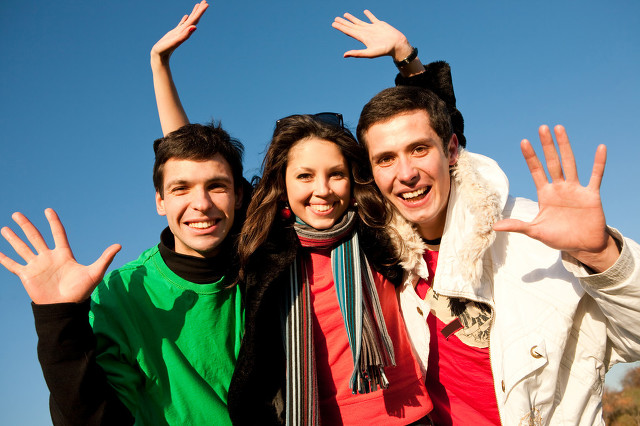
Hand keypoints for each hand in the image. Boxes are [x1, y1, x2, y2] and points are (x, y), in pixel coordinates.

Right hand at [0, 208, 120, 303]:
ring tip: (5, 228)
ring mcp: (37, 266)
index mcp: (63, 255)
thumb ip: (105, 258)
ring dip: (13, 238)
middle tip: (17, 214)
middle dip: (26, 225)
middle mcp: (48, 258)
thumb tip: (119, 245)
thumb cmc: (80, 292)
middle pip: (35, 237)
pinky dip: (4, 259)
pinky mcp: (27, 276)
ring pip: (22, 248)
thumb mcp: (95, 273)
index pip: (57, 234)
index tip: (48, 210)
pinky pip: (13, 265)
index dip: (53, 222)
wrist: (65, 308)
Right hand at [150, 0, 208, 65]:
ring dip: (194, 13)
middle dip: (199, 10)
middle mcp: (184, 31)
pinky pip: (181, 24)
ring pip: (189, 20)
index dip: (200, 12)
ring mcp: (179, 32)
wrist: (160, 57)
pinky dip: (185, 19)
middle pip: (194, 19)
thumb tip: (195, 27)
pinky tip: (187, 16)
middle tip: (205, 1)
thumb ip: (185, 35)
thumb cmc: (165, 50)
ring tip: (198, 5)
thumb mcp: (175, 41)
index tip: (207, 4)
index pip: (195, 20)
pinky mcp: (174, 33)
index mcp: (185, 31)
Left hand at [332, 10, 412, 61]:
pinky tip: (365, 12)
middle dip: (343, 23)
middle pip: (352, 26)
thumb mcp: (369, 53)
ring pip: (359, 22)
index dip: (341, 27)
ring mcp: (372, 28)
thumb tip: (344, 55)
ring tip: (345, 15)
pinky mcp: (379, 24)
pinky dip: (368, 15)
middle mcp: (365, 32)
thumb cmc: (384, 50)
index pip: (349, 31)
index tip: (333, 24)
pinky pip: (372, 18)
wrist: (396, 44)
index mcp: (362, 38)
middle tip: (335, 19)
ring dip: (352, 18)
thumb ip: (357, 53)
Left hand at [493, 125, 618, 271]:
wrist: (583, 245)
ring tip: (560, 129)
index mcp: (545, 194)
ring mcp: (575, 189)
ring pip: (570, 163)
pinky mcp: (591, 195)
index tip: (524, 141)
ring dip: (565, 146)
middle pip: (552, 162)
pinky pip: (596, 176)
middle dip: (547, 146)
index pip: (536, 171)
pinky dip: (598, 163)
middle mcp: (560, 187)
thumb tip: (495, 226)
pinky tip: (600, 148)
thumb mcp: (536, 231)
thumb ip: (518, 226)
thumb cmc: (559, 237)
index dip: (530, 157)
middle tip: (542, 127)